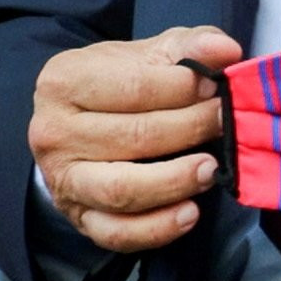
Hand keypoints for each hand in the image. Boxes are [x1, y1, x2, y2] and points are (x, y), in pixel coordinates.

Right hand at [29, 25, 237, 252]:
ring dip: (175, 181)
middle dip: (190, 129)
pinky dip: (157, 228)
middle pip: (134, 137)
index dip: (184, 88)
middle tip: (226, 122)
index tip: (217, 87)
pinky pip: (118, 233)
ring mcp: (63, 179)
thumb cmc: (114, 86)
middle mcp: (53, 132)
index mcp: (63, 81)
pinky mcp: (79, 218)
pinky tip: (190, 212)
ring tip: (210, 169)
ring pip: (122, 189)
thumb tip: (225, 49)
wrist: (74, 125)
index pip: (134, 87)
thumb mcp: (145, 55)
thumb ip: (188, 46)